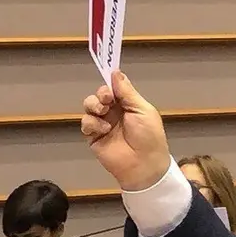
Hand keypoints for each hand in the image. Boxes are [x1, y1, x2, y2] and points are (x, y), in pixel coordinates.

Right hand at [81, 70, 170, 191]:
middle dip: (101, 93)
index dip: (110, 81)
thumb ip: (127, 92)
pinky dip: (92, 123)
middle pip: (100, 94)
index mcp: (129, 104)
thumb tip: (116, 72)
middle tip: (107, 98)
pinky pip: (86, 123)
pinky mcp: (94, 136)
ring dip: (94, 105)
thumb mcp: (142, 110)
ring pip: (89, 106)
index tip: (106, 71)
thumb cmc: (149, 137)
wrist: (143, 165)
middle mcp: (115, 112)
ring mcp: (103, 124)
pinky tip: (104, 130)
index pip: (115, 88)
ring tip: (103, 111)